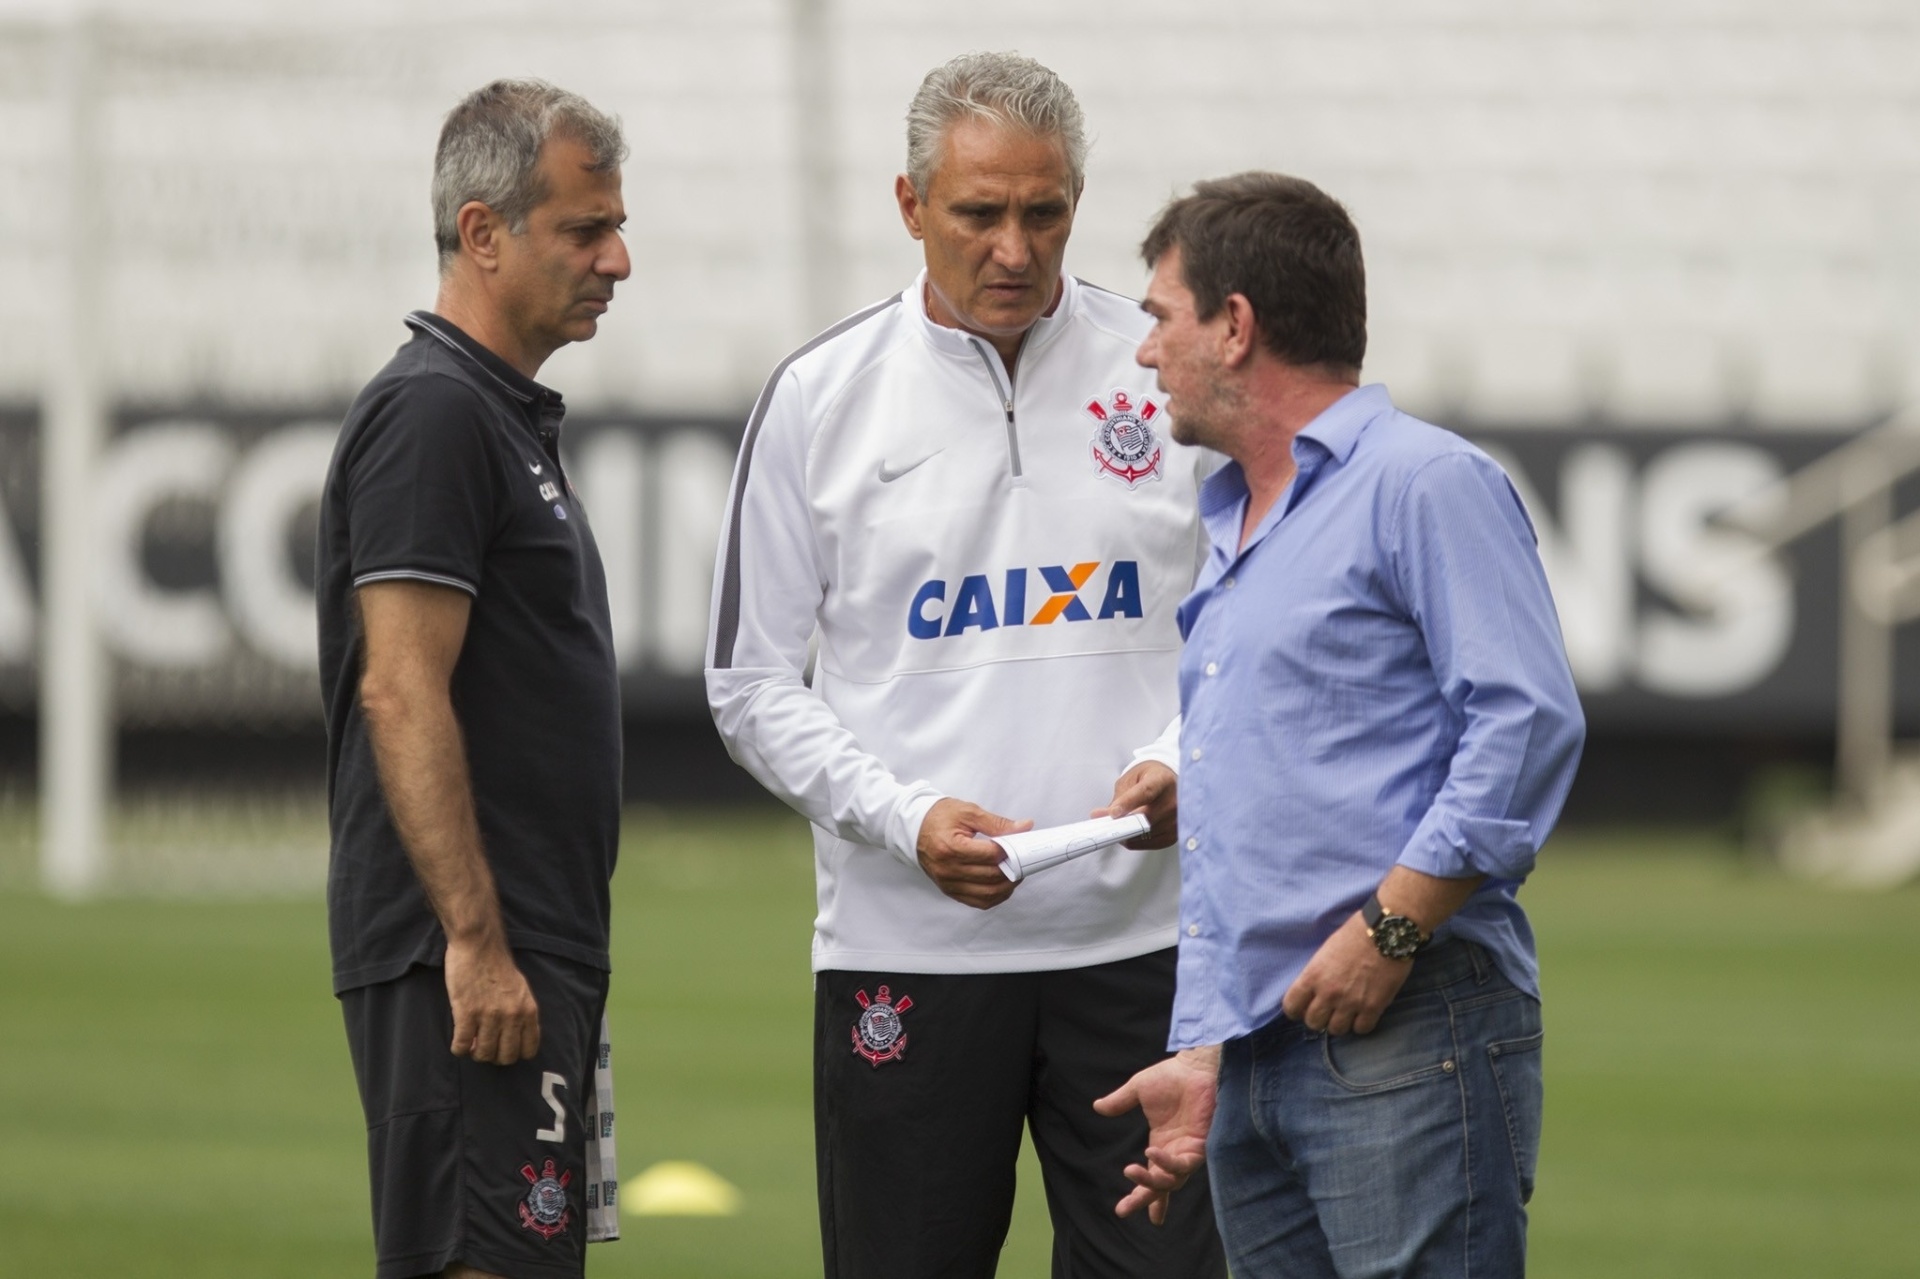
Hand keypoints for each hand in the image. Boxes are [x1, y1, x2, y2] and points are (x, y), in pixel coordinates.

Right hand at [444, 935, 540, 1064]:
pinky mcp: (467, 1012)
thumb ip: (522, 1013)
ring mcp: (489, 1015)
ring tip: (471, 1042)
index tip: (503, 1048)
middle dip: (494, 1056)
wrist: (478, 945)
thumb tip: (517, 1040)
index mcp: (528, 1010)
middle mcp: (512, 1015)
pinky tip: (458, 1042)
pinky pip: (462, 1046)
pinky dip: (459, 1049)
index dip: (514, 1053)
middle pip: (506, 1057)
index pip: (528, 1049)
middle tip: (484, 1047)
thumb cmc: (498, 966)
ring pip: (483, 1054)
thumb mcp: (522, 990)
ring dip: (475, 1053)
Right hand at [916, 798, 1032, 909]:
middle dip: (1014, 869)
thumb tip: (1024, 827)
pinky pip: (978, 902)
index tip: (1022, 846)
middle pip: (992, 876)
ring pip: (988, 893)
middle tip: (1024, 859)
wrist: (914, 828)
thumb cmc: (939, 817)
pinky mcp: (949, 891)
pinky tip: (1003, 885)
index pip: (991, 855)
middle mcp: (948, 869)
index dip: (1012, 851)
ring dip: (1008, 886)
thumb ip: (997, 823)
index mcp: (951, 847)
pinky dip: (995, 896)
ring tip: (1016, 872)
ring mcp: (948, 883)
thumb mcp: (968, 812)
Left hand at [1093, 761, 1177, 849]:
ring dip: (1126, 833)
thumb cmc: (1149, 779)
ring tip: (1116, 827)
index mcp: (1162, 780)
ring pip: (1145, 834)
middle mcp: (1174, 800)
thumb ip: (1119, 796)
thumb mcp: (1131, 779)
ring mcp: (1176, 819)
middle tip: (1103, 825)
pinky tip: (1128, 833)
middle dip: (1121, 823)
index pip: (1145, 793)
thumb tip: (1101, 816)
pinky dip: (1135, 840)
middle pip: (1146, 818)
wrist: (1169, 784)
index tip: (1113, 813)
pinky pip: (1149, 843)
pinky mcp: (1174, 834)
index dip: (1128, 804)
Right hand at [1093, 1046, 1218, 1223]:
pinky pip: (1182, 1163)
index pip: (1151, 1177)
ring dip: (1151, 1182)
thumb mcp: (1138, 1090)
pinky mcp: (1200, 1146)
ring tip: (1130, 1170)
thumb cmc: (1171, 1076)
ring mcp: (1188, 1151)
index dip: (1140, 1196)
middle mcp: (1175, 1153)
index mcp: (1161, 1145)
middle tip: (1123, 1210)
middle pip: (1161, 1187)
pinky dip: (1166, 1162)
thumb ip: (1120, 1101)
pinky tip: (1151, 1153)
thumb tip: (1097, 1107)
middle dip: (1143, 1199)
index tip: (1122, 1210)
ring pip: (1171, 1180)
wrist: (1193, 1066)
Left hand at [1280, 912, 1411, 1036]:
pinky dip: (1361, 1024)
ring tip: (1346, 1012)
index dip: (1296, 1009)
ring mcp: (1351, 1002)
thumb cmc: (1354, 934)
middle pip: (1313, 1023)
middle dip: (1319, 1018)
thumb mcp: (1325, 952)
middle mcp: (1328, 993)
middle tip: (1327, 1010)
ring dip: (1340, 1022)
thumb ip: (1317, 974)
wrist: (1386, 932)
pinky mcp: (1373, 1007)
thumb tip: (1315, 991)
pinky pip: (1362, 1029)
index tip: (1304, 1007)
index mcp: (1312, 976)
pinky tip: (1364, 1013)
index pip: (1291, 1007)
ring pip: (1336, 1030)